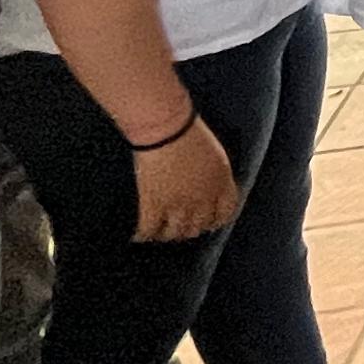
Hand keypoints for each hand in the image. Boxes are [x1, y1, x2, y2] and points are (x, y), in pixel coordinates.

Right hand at [132, 119, 240, 242]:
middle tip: (180, 225)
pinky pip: (149, 230)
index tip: (208, 221)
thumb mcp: (212, 152)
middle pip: (198, 226)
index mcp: (221, 182)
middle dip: (190, 227)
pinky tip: (138, 234)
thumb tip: (206, 186)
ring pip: (175, 232)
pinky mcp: (154, 205)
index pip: (225, 213)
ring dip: (168, 233)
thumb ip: (213, 173)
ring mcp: (178, 204)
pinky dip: (143, 234)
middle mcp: (203, 198)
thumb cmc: (187, 130)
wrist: (165, 128)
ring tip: (160, 231)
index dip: (215, 219)